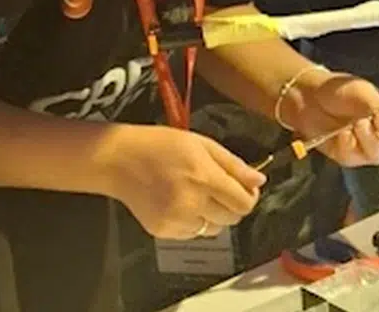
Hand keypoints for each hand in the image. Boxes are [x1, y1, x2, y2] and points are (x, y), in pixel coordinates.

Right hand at [110, 125, 266, 239]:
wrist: (119, 160)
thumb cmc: (160, 146)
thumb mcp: (202, 144)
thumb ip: (233, 164)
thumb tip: (258, 180)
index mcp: (204, 177)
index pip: (243, 203)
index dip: (249, 196)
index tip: (244, 189)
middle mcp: (192, 201)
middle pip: (232, 219)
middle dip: (231, 205)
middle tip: (218, 188)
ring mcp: (177, 219)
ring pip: (213, 229)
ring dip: (212, 216)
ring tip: (195, 194)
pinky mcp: (164, 231)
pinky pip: (192, 234)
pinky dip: (192, 222)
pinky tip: (179, 203)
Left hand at [282, 69, 378, 167]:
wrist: (309, 98)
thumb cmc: (338, 90)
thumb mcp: (364, 92)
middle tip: (377, 118)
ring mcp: (367, 148)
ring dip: (369, 139)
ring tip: (356, 123)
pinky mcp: (350, 157)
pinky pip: (357, 157)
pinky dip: (350, 143)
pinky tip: (342, 132)